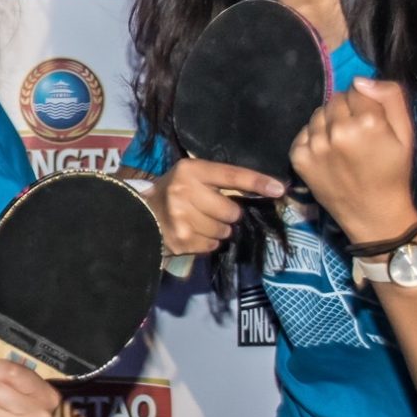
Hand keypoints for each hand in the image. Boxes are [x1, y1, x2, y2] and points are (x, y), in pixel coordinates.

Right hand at [146, 159, 285, 255]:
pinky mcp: (181, 240)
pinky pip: (212, 245)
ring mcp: (181, 218)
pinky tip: (192, 233)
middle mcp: (184, 192)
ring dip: (217, 229)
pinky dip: (207, 242)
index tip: (279, 189)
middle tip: (211, 210)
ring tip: (198, 222)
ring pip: (224, 230)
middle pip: (231, 211)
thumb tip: (268, 190)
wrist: (138, 215)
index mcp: (190, 170)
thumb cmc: (173, 192)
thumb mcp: (191, 176)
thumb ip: (221, 181)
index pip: (231, 175)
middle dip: (227, 214)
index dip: (257, 182)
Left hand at [290, 77, 416, 243]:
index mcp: (368, 122)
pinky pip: (304, 133)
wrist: (374, 214)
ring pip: (318, 115)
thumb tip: (359, 80)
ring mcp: (315, 145)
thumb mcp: (406, 133)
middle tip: (357, 136)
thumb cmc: (395, 172)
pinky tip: (329, 154)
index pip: (357, 90)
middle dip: (346, 112)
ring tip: (343, 145)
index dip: (365, 104)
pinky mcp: (299, 158)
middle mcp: (338, 130)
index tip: (371, 123)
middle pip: (335, 101)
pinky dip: (314, 139)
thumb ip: (391, 97)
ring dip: (329, 124)